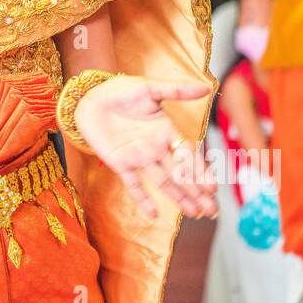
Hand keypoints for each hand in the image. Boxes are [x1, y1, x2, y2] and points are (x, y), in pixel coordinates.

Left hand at [75, 74, 216, 219]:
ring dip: (178, 197)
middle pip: (180, 174)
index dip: (200, 171)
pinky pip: (133, 184)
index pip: (188, 155)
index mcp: (166, 131)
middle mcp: (156, 148)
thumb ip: (177, 90)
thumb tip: (207, 87)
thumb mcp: (150, 88)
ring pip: (163, 181)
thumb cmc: (121, 91)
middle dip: (196, 192)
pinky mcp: (119, 163)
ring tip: (194, 213)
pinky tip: (154, 214)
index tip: (212, 188)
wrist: (90, 97)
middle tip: (211, 210)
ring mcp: (139, 157)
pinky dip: (143, 199)